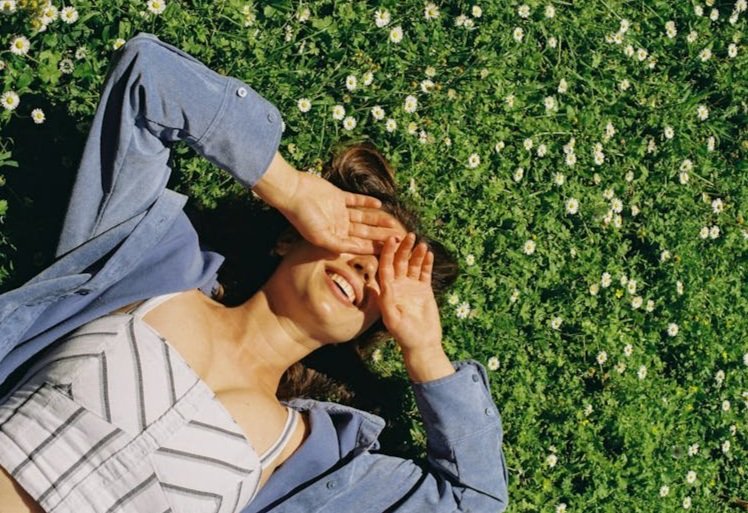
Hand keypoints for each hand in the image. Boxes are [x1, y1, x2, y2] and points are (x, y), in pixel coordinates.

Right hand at [281, 172, 401, 253]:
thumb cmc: (303, 217)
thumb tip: (356, 253)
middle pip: (364, 232)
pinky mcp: (338, 196)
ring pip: (363, 217)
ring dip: (377, 219)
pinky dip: (366, 201)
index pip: (358, 245)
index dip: (374, 248)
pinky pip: (355, 200)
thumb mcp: (321, 237)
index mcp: (334, 238)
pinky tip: (379, 204)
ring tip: (393, 222)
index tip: (390, 251)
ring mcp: (338, 210)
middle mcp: (338, 226)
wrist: (292, 192)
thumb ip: (339, 245)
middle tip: (398, 238)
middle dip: (381, 235)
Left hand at [375, 233, 442, 352]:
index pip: (386, 267)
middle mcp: (398, 285)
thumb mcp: (392, 318)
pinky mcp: (424, 289)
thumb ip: (386, 301)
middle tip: (408, 235)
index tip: (391, 240)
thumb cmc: (404, 334)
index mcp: (387, 290)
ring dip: (416, 253)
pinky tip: (429, 253)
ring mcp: (411, 286)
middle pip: (399, 262)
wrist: (422, 343)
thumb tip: (376, 285)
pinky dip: (426, 262)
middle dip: (403, 248)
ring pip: (412, 264)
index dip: (388, 253)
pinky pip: (425, 272)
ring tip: (421, 243)